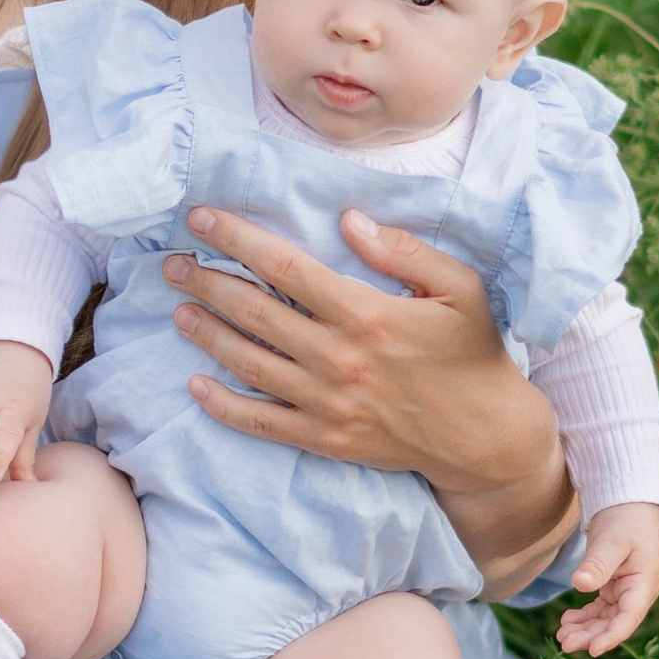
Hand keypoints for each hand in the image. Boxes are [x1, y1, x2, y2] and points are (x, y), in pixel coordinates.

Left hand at [161, 204, 547, 497]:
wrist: (485, 436)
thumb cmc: (472, 354)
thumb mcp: (459, 288)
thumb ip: (404, 250)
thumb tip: (349, 220)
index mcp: (366, 313)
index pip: (284, 266)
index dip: (237, 239)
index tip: (201, 219)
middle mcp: (338, 358)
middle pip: (254, 312)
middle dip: (206, 282)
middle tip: (173, 264)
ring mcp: (327, 403)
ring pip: (249, 363)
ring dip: (207, 335)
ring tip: (179, 310)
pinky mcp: (325, 439)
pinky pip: (261, 422)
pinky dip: (223, 405)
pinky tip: (196, 384)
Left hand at [556, 503, 658, 656]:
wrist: (628, 504)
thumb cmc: (625, 520)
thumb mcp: (611, 541)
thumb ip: (598, 564)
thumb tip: (580, 585)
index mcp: (645, 583)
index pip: (629, 617)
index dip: (612, 636)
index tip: (592, 649)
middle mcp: (639, 591)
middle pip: (616, 622)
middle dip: (591, 636)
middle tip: (564, 644)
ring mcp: (628, 590)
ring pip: (607, 618)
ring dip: (586, 629)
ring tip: (562, 636)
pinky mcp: (615, 587)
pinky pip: (601, 609)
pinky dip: (585, 616)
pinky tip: (568, 619)